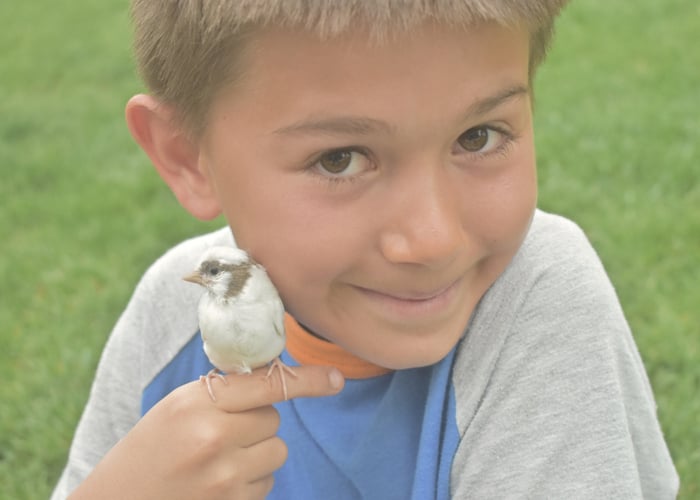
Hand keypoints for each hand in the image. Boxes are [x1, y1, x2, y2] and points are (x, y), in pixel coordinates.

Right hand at [69, 365, 344, 499]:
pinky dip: (249, 482)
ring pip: (276, 452)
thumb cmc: (147, 450)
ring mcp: (224, 477)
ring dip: (256, 454)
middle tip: (220, 434)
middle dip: (255, 425)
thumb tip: (275, 373)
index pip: (267, 383)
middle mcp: (213, 436)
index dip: (307, 380)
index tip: (335, 379)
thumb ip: (223, 390)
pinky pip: (266, 484)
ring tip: (215, 462)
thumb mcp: (176, 407)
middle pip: (273, 421)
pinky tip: (215, 484)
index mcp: (197, 403)